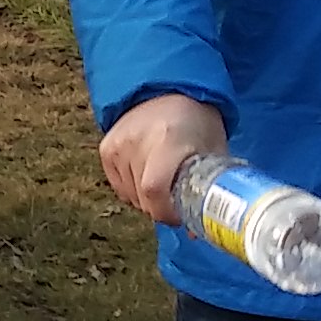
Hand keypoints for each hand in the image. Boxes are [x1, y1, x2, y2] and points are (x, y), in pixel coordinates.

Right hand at [98, 92, 227, 222]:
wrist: (167, 89)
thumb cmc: (197, 121)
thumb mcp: (214, 149)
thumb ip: (209, 187)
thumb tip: (195, 231)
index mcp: (169, 138)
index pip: (154, 189)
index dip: (165, 212)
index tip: (181, 216)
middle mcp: (137, 140)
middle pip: (142, 197)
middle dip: (161, 209)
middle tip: (178, 201)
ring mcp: (118, 144)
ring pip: (131, 196)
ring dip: (148, 200)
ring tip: (165, 180)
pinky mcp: (106, 148)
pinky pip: (119, 186)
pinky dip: (133, 190)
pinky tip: (148, 173)